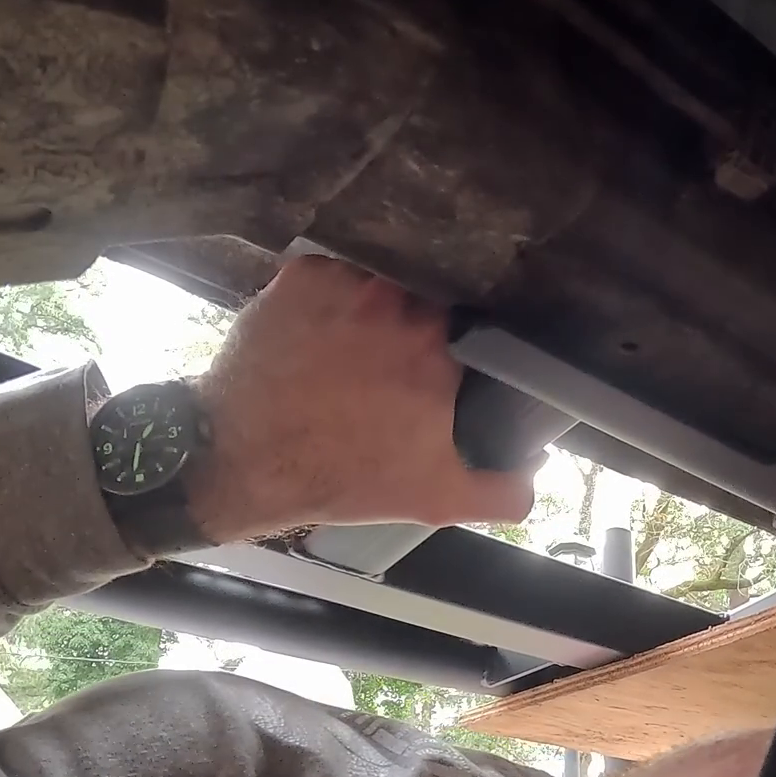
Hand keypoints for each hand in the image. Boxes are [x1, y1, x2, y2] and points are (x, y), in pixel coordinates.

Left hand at [186, 256, 538, 542]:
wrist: (240, 458)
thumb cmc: (339, 477)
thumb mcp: (436, 500)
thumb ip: (504, 490)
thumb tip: (535, 472)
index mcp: (441, 354)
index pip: (470, 334)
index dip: (455, 354)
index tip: (436, 376)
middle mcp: (399, 308)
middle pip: (423, 306)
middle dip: (410, 333)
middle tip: (385, 370)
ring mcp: (348, 286)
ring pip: (378, 288)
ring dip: (370, 314)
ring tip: (347, 354)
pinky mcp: (301, 278)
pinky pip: (330, 277)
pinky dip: (326, 301)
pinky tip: (314, 336)